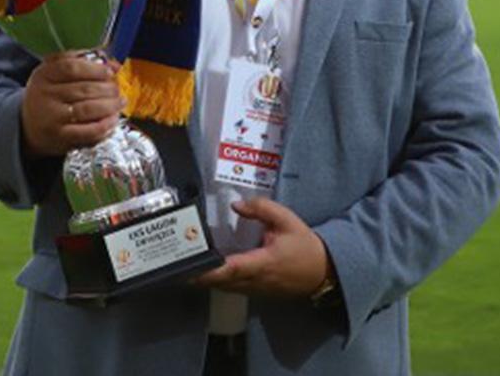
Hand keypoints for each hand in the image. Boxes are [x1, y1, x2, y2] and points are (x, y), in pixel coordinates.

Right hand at [21, 52, 124, 157]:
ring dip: (110, 105)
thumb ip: (82, 61)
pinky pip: (88, 131)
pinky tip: (113, 119)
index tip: (110, 71)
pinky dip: (105, 125)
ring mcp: (52, 118)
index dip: (95, 69)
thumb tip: (114, 64)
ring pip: (88, 109)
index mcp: (43, 75)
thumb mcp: (55, 71)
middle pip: (83, 89)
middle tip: (117, 89)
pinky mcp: (61, 137)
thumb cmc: (49, 94)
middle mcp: (45, 96)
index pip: (71, 68)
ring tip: (119, 101)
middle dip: (108, 88)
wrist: (28, 126)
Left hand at [191, 198, 331, 297]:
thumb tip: (236, 205)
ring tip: (186, 264)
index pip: (230, 269)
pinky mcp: (257, 293)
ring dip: (206, 279)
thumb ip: (262, 209)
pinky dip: (218, 281)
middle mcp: (256, 281)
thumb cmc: (304, 245)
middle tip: (176, 264)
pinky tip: (208, 269)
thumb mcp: (287, 220)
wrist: (323, 271)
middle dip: (198, 276)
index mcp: (263, 263)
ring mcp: (256, 291)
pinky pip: (232, 288)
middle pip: (220, 282)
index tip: (189, 268)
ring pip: (224, 288)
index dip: (209, 270)